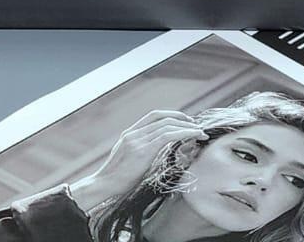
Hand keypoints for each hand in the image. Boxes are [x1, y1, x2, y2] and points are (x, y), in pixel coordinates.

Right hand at [69, 110, 207, 212]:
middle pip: (161, 117)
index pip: (154, 116)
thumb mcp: (129, 161)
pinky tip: (193, 135)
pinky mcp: (142, 150)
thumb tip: (158, 153)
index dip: (171, 115)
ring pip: (166, 125)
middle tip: (196, 125)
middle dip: (181, 119)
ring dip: (186, 126)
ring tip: (199, 132)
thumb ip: (142, 152)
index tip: (185, 121)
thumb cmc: (117, 181)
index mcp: (130, 134)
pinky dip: (182, 133)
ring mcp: (137, 140)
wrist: (104, 187)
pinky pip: (166, 136)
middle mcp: (133, 133)